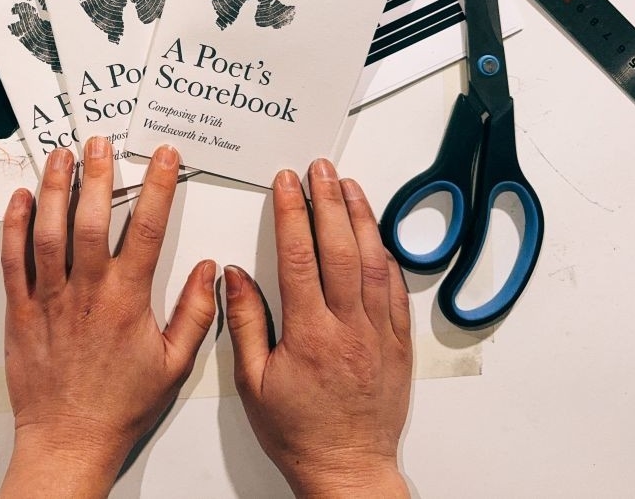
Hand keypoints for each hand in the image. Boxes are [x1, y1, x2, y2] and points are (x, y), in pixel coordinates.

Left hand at [0, 138, 216, 497]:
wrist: (70, 437)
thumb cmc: (121, 404)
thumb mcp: (174, 364)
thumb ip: (196, 314)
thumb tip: (211, 270)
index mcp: (129, 300)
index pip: (149, 230)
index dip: (159, 186)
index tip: (164, 156)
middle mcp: (88, 291)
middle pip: (94, 219)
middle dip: (98, 174)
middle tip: (101, 142)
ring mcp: (50, 298)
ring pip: (50, 231)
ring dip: (55, 188)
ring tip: (61, 155)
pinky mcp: (20, 310)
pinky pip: (15, 260)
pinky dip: (15, 226)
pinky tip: (21, 198)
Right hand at [225, 159, 412, 497]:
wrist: (347, 466)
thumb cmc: (298, 431)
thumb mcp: (252, 382)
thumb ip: (244, 324)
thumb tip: (235, 277)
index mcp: (309, 335)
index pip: (299, 257)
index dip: (293, 213)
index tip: (287, 184)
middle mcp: (349, 328)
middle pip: (341, 249)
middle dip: (329, 200)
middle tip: (320, 169)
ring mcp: (379, 333)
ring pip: (375, 262)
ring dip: (362, 218)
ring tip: (349, 186)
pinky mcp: (398, 343)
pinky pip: (396, 290)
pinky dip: (387, 255)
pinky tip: (377, 234)